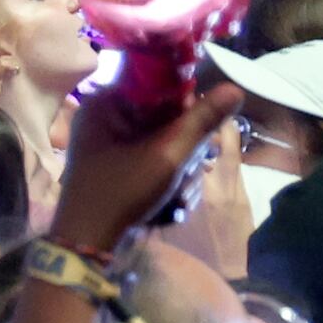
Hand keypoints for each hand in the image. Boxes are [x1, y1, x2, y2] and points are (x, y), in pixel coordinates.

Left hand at [47, 78, 245, 259]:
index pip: (156, 82)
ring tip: (179, 190)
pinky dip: (167, 176)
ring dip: (180, 166)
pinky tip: (173, 200)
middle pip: (164, 114)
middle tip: (194, 168)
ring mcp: (109, 141)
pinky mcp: (118, 162)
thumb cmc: (122, 192)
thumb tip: (235, 89)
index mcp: (105, 102)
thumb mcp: (167, 155)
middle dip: (186, 145)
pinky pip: (153, 156)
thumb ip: (200, 122)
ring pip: (164, 139)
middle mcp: (104, 116)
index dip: (186, 102)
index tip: (201, 130)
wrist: (88, 240)